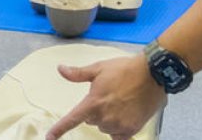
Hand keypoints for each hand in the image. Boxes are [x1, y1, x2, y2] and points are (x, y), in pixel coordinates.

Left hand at [46, 56, 164, 139]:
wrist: (152, 74)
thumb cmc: (124, 69)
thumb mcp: (99, 68)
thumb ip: (78, 74)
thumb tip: (60, 69)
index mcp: (93, 103)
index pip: (72, 120)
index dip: (59, 130)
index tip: (49, 137)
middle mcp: (104, 118)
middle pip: (91, 120)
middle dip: (96, 110)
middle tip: (109, 95)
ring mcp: (118, 125)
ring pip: (105, 127)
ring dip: (108, 119)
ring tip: (121, 102)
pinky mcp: (131, 130)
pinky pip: (118, 136)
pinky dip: (119, 129)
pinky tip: (125, 116)